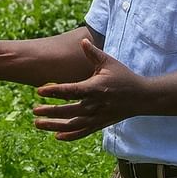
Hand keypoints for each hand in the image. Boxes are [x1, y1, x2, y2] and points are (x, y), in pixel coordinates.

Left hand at [32, 39, 146, 140]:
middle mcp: (95, 105)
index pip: (71, 91)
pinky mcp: (100, 124)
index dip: (54, 91)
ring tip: (37, 124)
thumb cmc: (123, 77)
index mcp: (95, 88)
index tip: (39, 90)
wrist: (142, 97)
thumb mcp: (109, 63)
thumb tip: (82, 41)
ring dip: (54, 125)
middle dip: (50, 111)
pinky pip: (83, 132)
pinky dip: (70, 135)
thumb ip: (93, 53)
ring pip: (73, 125)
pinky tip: (57, 136)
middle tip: (34, 110)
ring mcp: (98, 117)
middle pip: (68, 111)